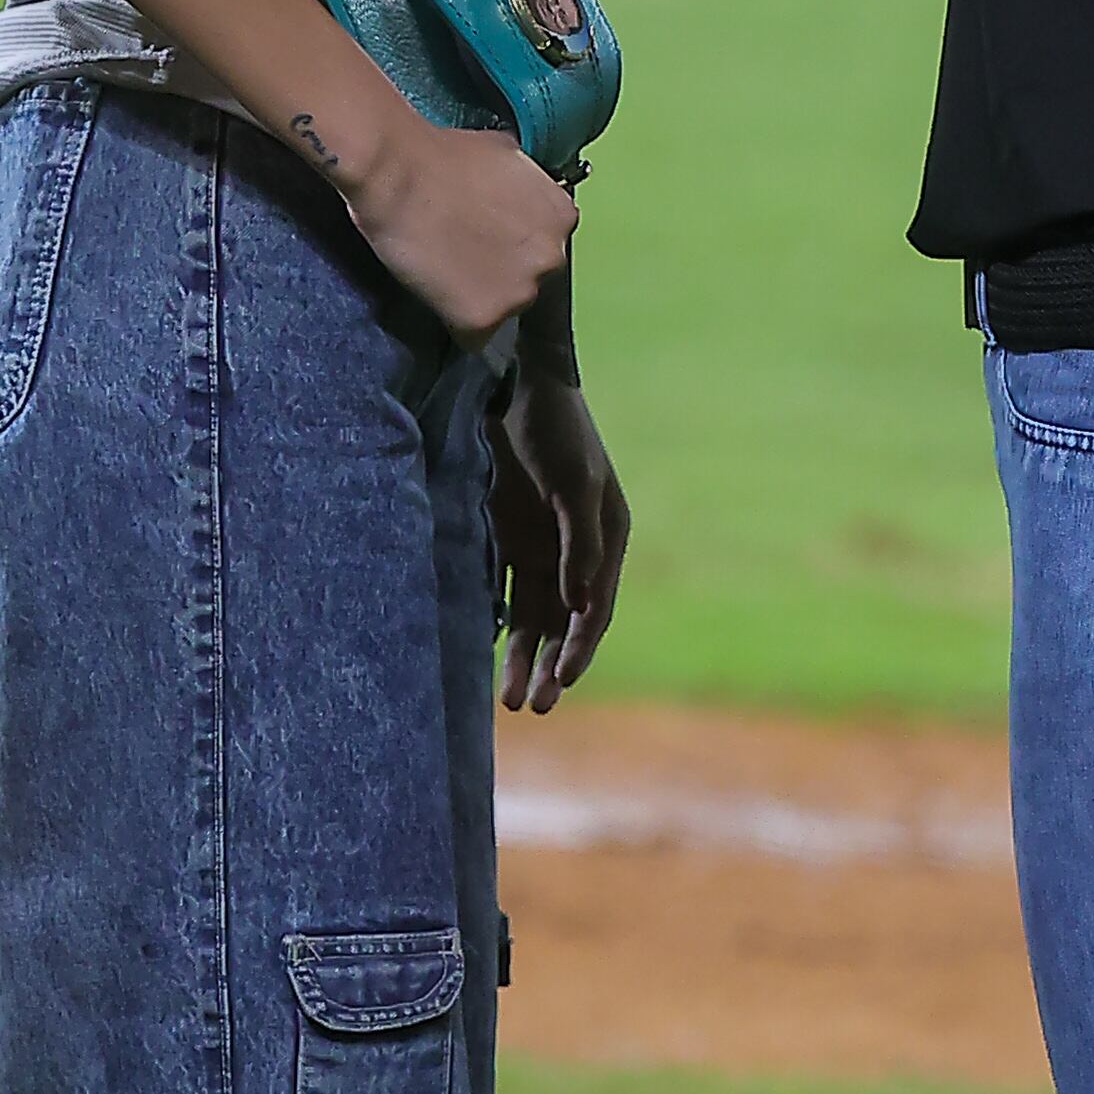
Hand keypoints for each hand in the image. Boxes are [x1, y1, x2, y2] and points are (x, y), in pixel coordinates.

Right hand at [321, 109, 578, 344]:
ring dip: (479, 297)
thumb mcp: (504, 153)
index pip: (544, 244)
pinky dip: (456, 322)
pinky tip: (435, 296)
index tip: (485, 236)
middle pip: (529, 280)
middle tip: (462, 254)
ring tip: (444, 275)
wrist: (398, 172)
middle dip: (501, 272)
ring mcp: (520, 293)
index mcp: (562, 217)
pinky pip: (472, 335)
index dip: (512, 243)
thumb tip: (515, 191)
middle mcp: (551, 258)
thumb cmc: (442, 154)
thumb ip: (522, 183)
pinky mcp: (483, 319)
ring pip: (504, 309)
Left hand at [492, 375, 630, 714]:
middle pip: (564, 622)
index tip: (562, 680)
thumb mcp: (575, 483)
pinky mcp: (507, 537)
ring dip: (524, 658)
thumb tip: (582, 605)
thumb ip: (579, 542)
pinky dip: (498, 625)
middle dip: (551, 666)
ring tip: (509, 702)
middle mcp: (577, 552)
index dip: (579, 647)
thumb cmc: (556, 430)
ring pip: (533, 616)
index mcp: (608, 539)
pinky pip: (503, 592)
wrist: (516, 385)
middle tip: (534, 708)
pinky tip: (485, 655)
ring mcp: (541, 546)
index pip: (595, 608)